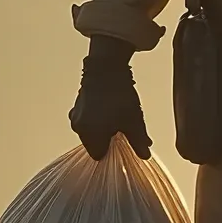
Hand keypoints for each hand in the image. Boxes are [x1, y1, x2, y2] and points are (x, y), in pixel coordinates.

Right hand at [69, 41, 150, 160]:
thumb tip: (145, 156)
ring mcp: (76, 115)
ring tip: (118, 116)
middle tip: (124, 127)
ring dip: (103, 128)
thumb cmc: (119, 95)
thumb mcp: (134, 121)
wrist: (106, 66)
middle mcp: (79, 128)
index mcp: (90, 135)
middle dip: (109, 139)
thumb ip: (139, 141)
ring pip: (91, 131)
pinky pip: (88, 119)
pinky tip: (110, 108)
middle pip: (95, 143)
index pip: (100, 155)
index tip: (123, 142)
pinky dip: (97, 118)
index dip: (113, 150)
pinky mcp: (77, 105)